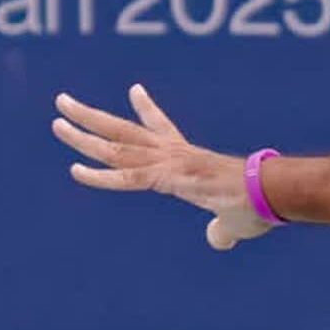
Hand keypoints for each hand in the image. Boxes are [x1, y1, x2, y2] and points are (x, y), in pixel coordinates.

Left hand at [52, 84, 275, 250]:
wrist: (271, 192)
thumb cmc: (260, 203)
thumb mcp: (235, 220)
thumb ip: (220, 229)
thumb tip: (218, 238)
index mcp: (188, 158)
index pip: (162, 127)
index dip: (145, 110)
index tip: (134, 91)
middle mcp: (173, 153)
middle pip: (124, 130)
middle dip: (92, 116)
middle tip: (64, 102)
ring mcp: (169, 163)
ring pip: (117, 146)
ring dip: (84, 135)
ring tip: (58, 120)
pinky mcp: (169, 179)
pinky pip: (127, 177)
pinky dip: (100, 175)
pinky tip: (75, 169)